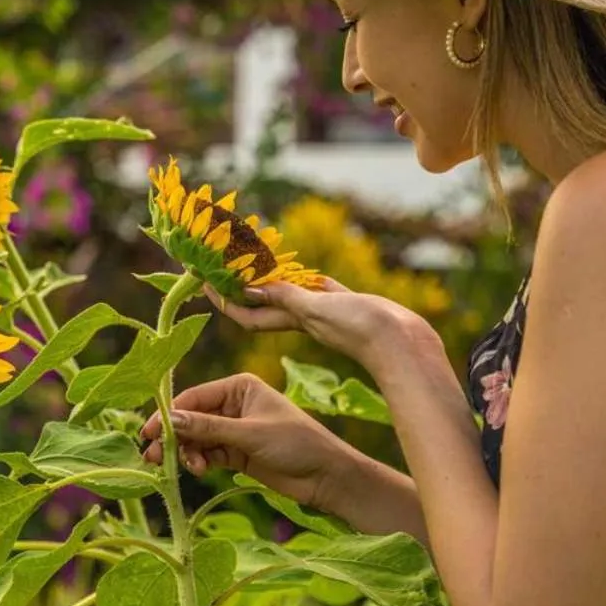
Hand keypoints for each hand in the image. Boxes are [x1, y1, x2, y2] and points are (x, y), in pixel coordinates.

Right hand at [139, 371, 356, 511]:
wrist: (326, 476)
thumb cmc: (296, 443)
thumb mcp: (250, 434)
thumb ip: (209, 428)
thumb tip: (170, 420)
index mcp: (239, 386)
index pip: (194, 397)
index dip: (169, 414)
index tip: (149, 433)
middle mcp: (233, 404)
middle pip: (191, 418)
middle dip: (173, 436)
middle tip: (153, 455)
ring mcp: (233, 429)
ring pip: (196, 438)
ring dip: (186, 452)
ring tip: (188, 467)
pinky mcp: (236, 452)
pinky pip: (207, 453)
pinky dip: (199, 461)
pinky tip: (198, 469)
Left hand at [206, 278, 440, 380]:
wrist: (403, 342)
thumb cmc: (362, 330)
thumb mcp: (319, 310)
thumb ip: (288, 299)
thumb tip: (250, 289)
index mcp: (295, 322)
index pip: (248, 314)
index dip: (224, 301)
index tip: (202, 282)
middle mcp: (305, 319)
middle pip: (263, 303)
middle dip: (241, 288)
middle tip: (223, 265)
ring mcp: (326, 312)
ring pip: (290, 295)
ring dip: (273, 281)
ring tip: (258, 262)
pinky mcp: (346, 304)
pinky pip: (319, 291)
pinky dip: (307, 280)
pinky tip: (304, 271)